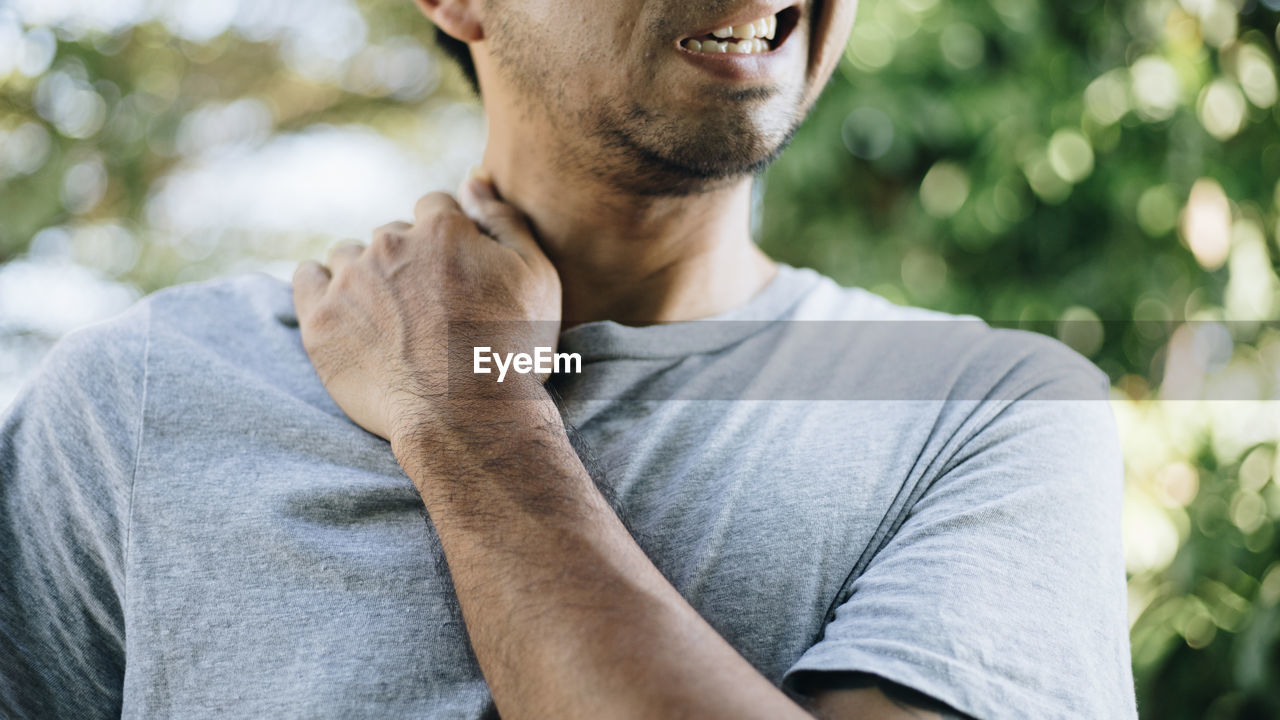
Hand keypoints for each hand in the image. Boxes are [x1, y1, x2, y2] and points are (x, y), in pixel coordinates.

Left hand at [291, 172, 560, 449]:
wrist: (467, 419)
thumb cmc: (512, 351)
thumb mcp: (537, 276)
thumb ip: (504, 219)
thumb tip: (472, 178)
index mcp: (441, 227)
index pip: (435, 207)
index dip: (447, 239)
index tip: (454, 275)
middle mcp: (390, 243)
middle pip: (392, 233)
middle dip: (406, 260)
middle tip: (426, 308)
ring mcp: (350, 281)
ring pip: (349, 255)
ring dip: (365, 274)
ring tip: (387, 318)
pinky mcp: (320, 320)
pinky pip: (306, 278)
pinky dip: (320, 286)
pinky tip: (342, 310)